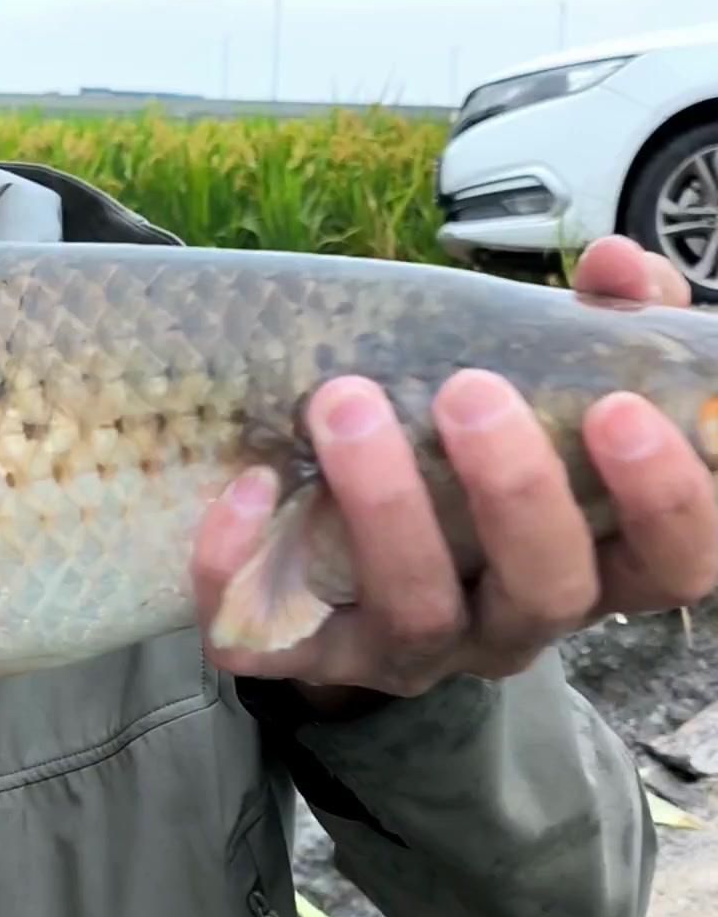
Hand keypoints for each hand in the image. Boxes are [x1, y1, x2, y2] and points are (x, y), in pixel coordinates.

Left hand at [191, 235, 717, 707]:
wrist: (352, 550)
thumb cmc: (476, 455)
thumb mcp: (552, 390)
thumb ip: (601, 327)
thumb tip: (611, 264)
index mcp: (597, 560)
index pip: (674, 566)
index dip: (668, 503)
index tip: (622, 411)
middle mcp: (515, 621)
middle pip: (546, 592)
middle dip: (514, 491)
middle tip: (470, 391)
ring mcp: (414, 648)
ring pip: (416, 615)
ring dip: (385, 509)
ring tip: (344, 403)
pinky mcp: (311, 652)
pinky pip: (269, 637)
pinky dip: (241, 568)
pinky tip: (248, 483)